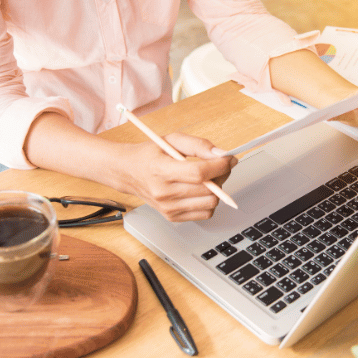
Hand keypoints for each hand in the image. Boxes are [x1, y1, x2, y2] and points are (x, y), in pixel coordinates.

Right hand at [110, 133, 237, 221]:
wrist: (128, 173)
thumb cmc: (149, 155)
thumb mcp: (172, 140)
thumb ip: (198, 145)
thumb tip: (221, 154)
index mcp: (161, 170)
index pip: (199, 173)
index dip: (220, 166)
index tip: (229, 159)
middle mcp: (164, 193)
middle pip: (208, 191)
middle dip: (221, 176)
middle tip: (219, 166)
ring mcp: (168, 208)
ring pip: (210, 204)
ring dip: (217, 190)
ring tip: (208, 179)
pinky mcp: (172, 217)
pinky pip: (204, 213)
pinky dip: (208, 202)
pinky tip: (200, 191)